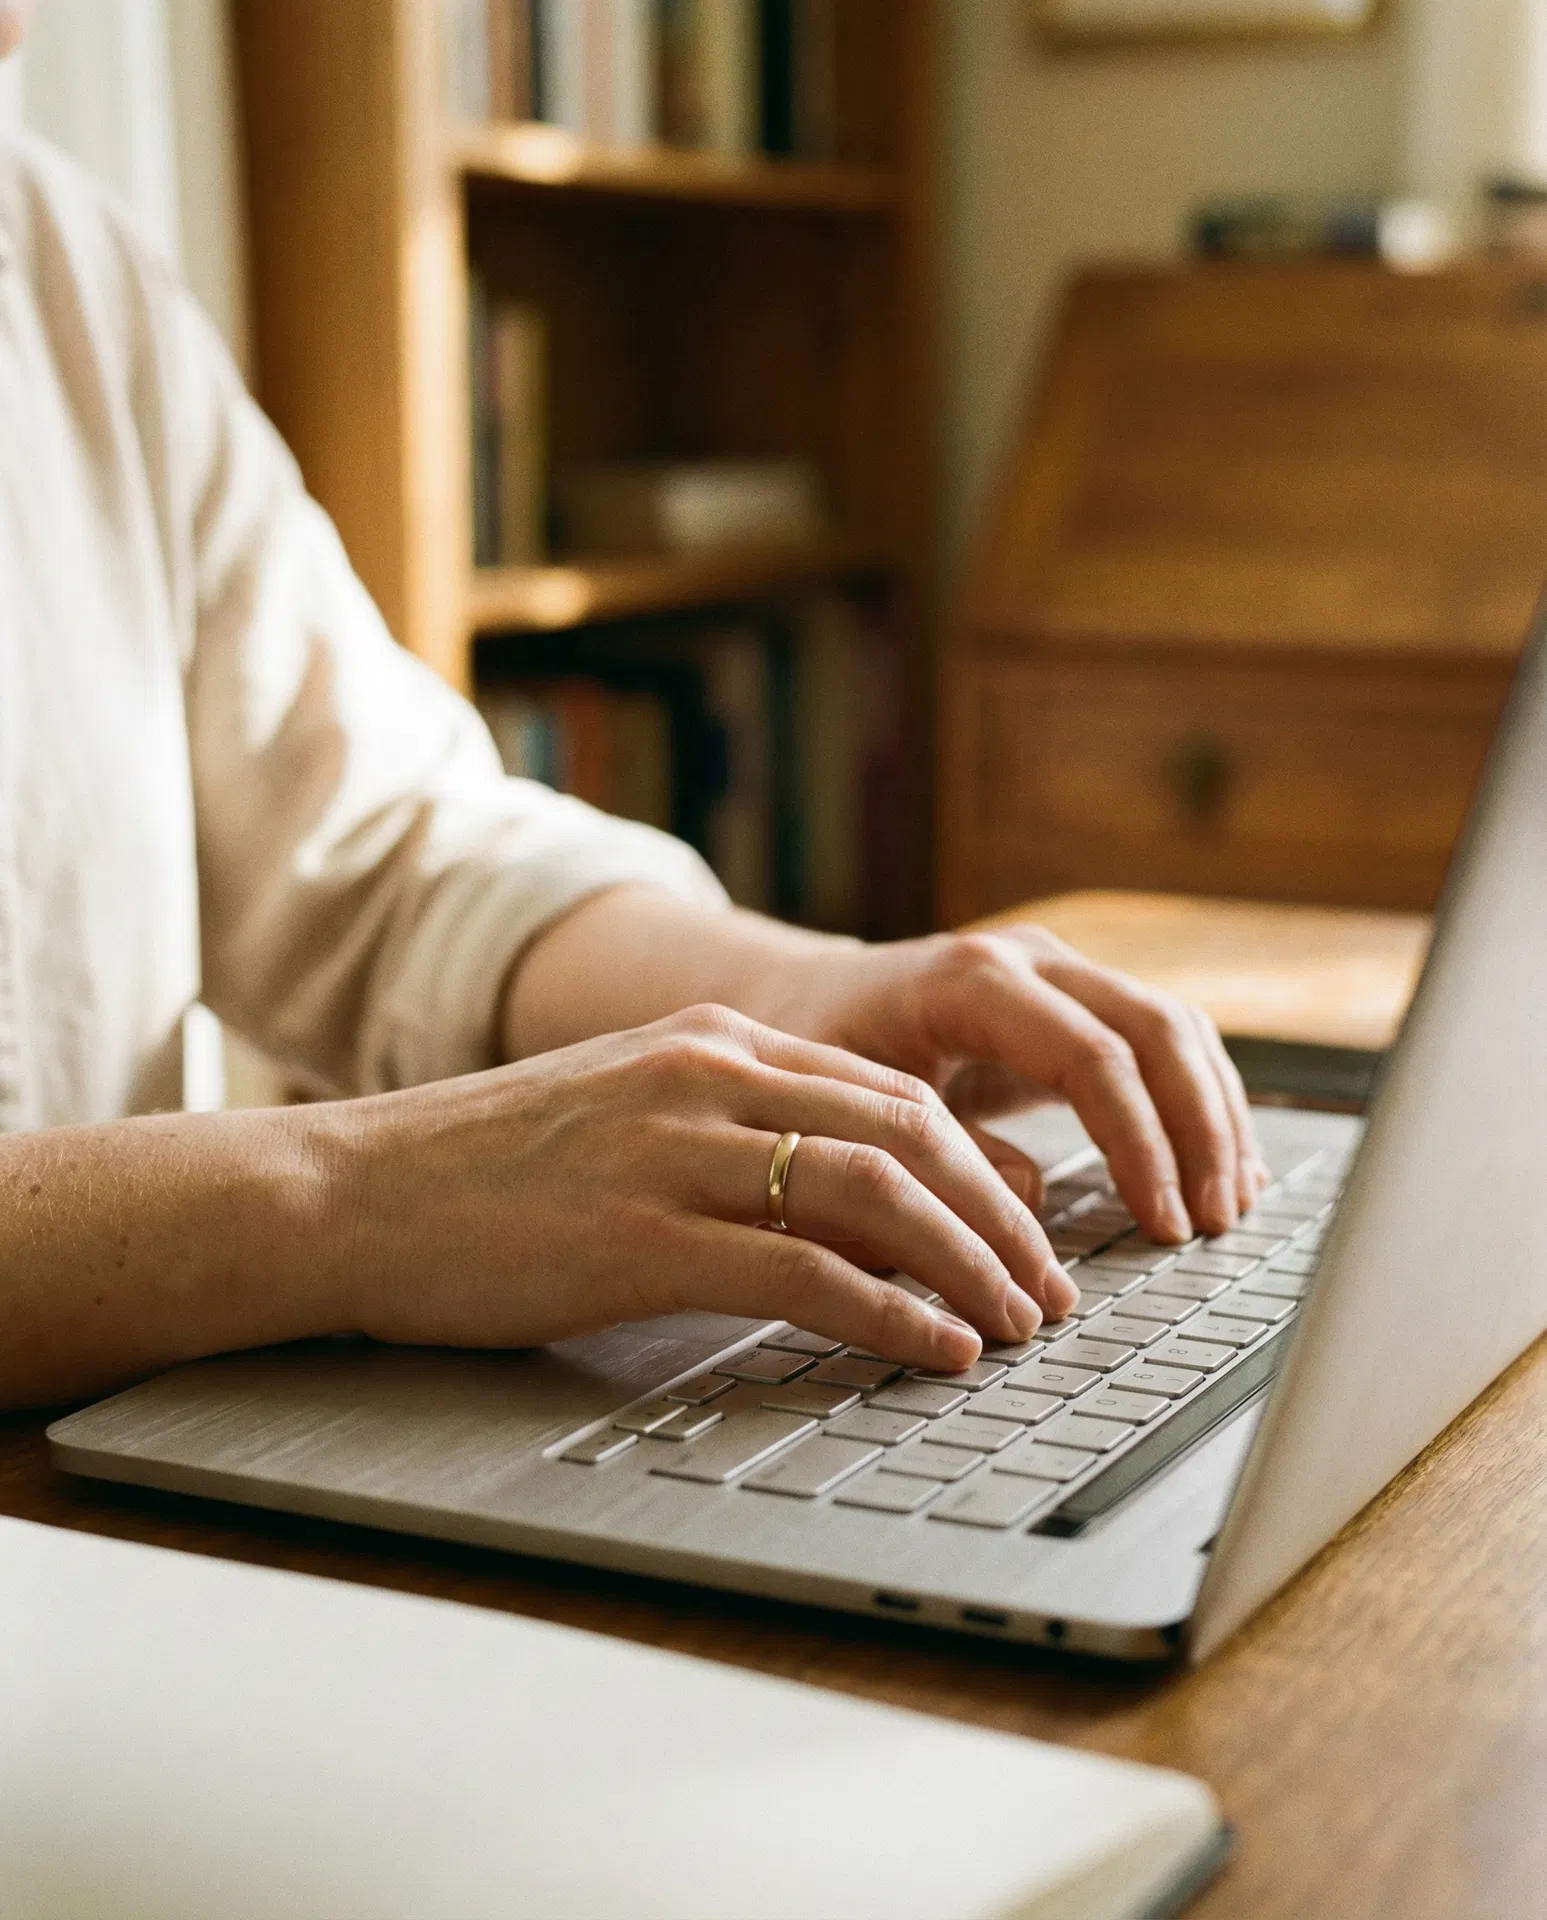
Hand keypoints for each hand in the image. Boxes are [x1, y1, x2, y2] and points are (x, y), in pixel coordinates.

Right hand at [337, 1004, 1077, 1367]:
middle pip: (910, 1134)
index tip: (1024, 1231)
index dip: (979, 1168)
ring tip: (1017, 1327)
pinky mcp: (642, 1237)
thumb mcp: (624, 1112)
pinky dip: (893, 1316)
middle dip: (1000, 1219)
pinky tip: (937, 1351)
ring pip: (877, 1194)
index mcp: (713, 1043)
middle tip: (1049, 1289)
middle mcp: (709, 1077)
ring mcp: (676, 1152)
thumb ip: (727, 1133)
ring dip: (968, 1265)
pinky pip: (807, 1273)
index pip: (892, 1093)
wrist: (352, 1191)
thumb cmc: (485, 1170)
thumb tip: (836, 1209)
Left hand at [745, 925, 1267, 1242]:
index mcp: (970, 981)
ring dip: (1213, 1117)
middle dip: (1197, 1130)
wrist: (799, 996)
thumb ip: (930, 1160)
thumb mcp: (849, 1112)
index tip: (1161, 1219)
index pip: (1091, 1054)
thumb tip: (1028, 1211)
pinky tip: (1218, 1167)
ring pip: (1173, 1029)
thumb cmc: (813, 1052)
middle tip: (1213, 1222)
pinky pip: (1160, 1041)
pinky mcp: (1073, 1002)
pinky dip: (1198, 1102)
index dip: (1139, 1141)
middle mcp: (1028, 960)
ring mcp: (1058, 971)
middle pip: (1154, 1030)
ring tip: (1229, 1207)